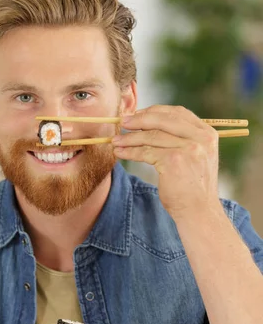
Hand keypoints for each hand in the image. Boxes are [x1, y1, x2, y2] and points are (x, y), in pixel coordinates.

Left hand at [112, 105, 221, 221]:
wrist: (199, 212)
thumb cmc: (192, 188)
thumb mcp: (195, 157)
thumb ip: (182, 139)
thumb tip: (152, 124)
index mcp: (207, 133)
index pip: (178, 113)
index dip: (155, 111)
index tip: (138, 114)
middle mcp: (200, 138)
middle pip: (163, 119)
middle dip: (139, 120)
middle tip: (122, 122)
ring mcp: (188, 148)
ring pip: (151, 136)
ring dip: (130, 138)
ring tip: (116, 141)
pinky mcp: (173, 160)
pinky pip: (145, 152)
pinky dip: (130, 151)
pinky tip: (120, 153)